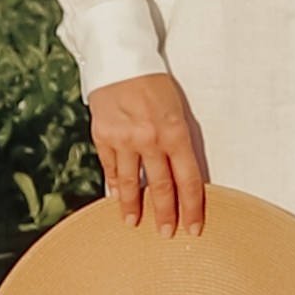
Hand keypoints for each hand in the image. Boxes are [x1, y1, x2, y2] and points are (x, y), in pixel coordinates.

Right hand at [88, 74, 206, 236]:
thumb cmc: (155, 85)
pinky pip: (110, 169)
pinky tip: (115, 198)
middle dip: (165, 215)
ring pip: (130, 184)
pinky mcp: (102, 137)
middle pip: (160, 188)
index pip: (188, 181)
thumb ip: (181, 143)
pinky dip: (113, 186)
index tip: (193, 228)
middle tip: (167, 233)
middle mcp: (150, 139)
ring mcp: (124, 140)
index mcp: (175, 133)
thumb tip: (182, 178)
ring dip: (132, 207)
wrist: (121, 61)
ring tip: (133, 223)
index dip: (192, 208)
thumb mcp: (178, 111)